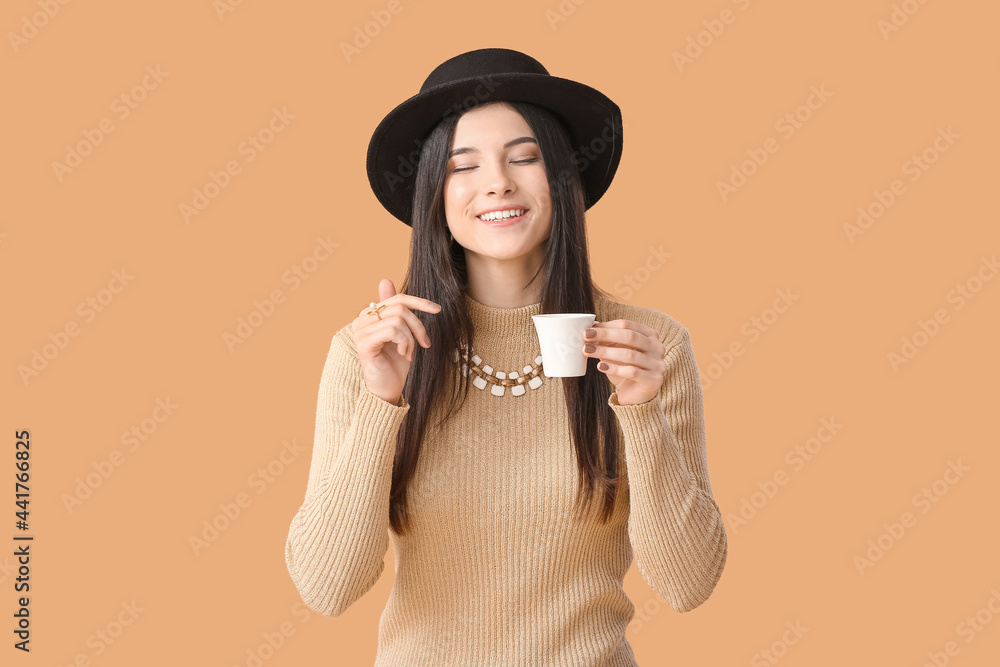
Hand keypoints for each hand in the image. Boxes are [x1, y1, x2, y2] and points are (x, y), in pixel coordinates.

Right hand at [351, 278, 440, 404]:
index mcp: (369, 315)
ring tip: (409, 353)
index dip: (419, 301)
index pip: (397, 299)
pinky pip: (392, 330)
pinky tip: (404, 355)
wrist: (387, 390)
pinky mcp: (364, 344)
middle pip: (400, 308)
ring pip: (398, 319)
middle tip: (424, 344)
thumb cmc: (394, 364)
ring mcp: (360, 332)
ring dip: (411, 338)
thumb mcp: (401, 334)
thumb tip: (385, 280)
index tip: (437, 309)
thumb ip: (395, 310)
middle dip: (418, 326)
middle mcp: (361, 320)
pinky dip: (405, 342)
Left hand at [582, 319, 666, 405]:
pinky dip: (615, 368)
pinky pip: (632, 372)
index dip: (607, 326)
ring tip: (588, 351)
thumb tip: (590, 331)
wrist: (637, 396)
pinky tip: (601, 366)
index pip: (628, 325)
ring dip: (606, 352)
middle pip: (630, 337)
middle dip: (605, 335)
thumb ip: (608, 341)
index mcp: (650, 336)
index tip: (588, 329)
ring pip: (630, 354)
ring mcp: (658, 364)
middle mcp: (657, 348)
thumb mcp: (617, 352)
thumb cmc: (626, 370)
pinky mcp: (654, 380)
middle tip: (586, 337)